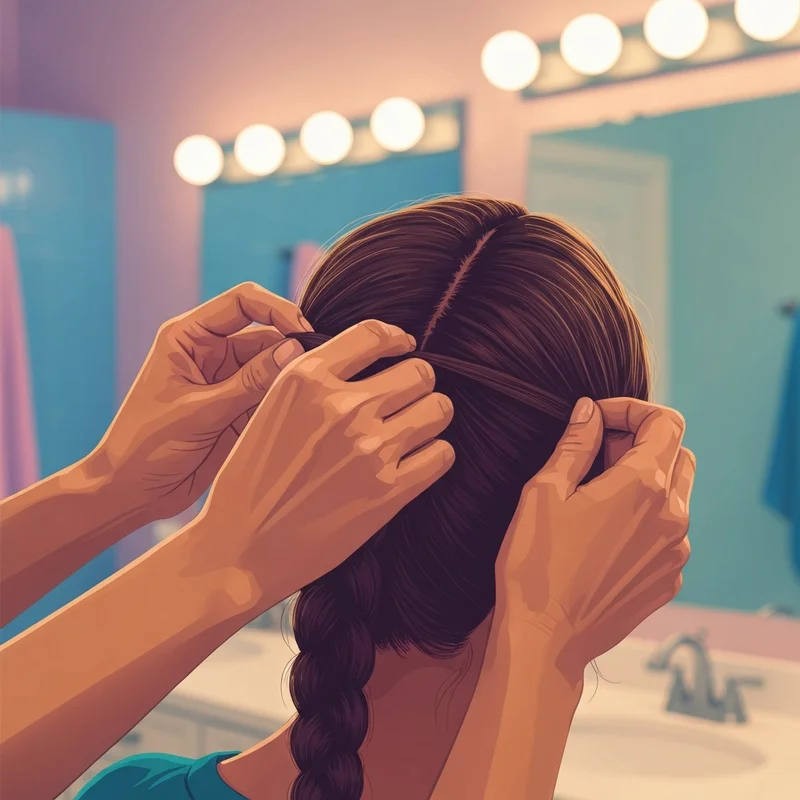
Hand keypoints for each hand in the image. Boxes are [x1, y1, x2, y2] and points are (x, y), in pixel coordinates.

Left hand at [86, 283, 310, 523]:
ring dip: (290, 376)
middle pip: (265, 334)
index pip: (242, 302)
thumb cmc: (146, 445)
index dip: (276, 309)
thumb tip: (295, 349)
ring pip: (273, 366)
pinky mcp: (239, 408)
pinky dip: (287, 398)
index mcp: (189, 337)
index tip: (303, 330)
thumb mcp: (200, 411)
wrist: (132, 492)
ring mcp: (227, 381)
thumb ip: (249, 382)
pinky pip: (271, 394)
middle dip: (291, 347)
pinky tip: (302, 407)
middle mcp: (211, 352)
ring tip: (311, 391)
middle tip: (316, 368)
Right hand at [198, 319, 455, 602]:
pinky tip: (413, 464)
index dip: (396, 338)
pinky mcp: (388, 491)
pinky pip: (442, 454)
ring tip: (410, 433)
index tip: (404, 348)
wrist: (240, 549)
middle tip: (403, 404)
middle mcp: (342, 406)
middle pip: (418, 371)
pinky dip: (433, 456)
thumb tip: (370, 358)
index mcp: (306, 379)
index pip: (374, 333)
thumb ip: (316, 379)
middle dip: (415, 385)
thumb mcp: (270, 410)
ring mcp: (369, 448)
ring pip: (439, 408)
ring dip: (429, 418)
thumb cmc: (252, 479)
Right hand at [496, 397, 695, 681]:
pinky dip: (646, 518)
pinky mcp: (669, 578)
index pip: (665, 422)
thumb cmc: (536, 564)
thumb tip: (589, 411)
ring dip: (645, 480)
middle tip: (595, 455)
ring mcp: (676, 550)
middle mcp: (672, 515)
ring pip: (676, 493)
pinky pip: (670, 532)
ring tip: (597, 495)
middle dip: (639, 441)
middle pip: (677, 454)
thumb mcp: (544, 491)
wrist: (546, 639)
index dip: (630, 410)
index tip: (596, 420)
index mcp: (642, 485)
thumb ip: (574, 444)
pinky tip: (605, 534)